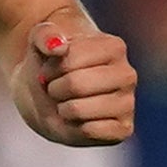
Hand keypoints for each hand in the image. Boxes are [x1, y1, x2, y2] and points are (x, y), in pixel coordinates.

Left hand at [15, 20, 134, 145]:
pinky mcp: (123, 129)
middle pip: (75, 84)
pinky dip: (74, 128)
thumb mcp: (38, 41)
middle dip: (55, 89)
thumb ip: (43, 34)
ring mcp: (127, 103)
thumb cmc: (49, 63)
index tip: (50, 69)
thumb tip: (58, 46)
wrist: (49, 94)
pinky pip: (90, 131)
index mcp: (114, 47)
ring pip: (80, 110)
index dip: (50, 67)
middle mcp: (127, 74)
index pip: (70, 58)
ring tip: (66, 102)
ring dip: (62, 109)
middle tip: (56, 88)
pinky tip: (78, 120)